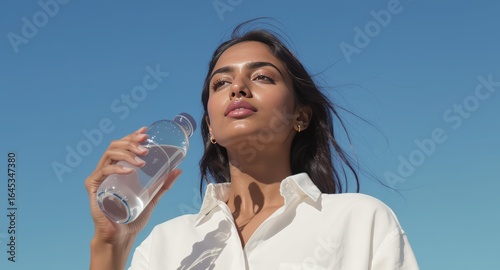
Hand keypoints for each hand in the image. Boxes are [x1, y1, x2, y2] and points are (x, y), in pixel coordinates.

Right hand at [84, 126, 181, 243]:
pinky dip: (117, 167)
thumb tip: (178, 170)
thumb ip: (163, 184)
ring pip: (109, 154)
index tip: (145, 131)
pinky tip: (129, 170)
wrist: (121, 236)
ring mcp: (99, 178)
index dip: (132, 136)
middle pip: (115, 146)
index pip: (122, 147)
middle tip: (146, 145)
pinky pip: (103, 171)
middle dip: (131, 142)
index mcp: (118, 170)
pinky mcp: (93, 187)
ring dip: (127, 153)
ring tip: (142, 159)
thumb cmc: (132, 217)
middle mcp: (107, 170)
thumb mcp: (152, 197)